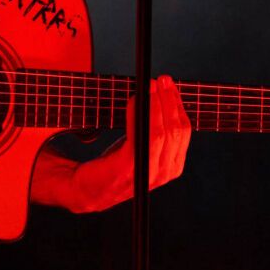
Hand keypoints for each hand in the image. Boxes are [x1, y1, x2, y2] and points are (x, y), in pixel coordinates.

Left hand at [31, 75, 191, 212]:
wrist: (85, 188)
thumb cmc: (113, 164)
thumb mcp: (142, 148)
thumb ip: (156, 131)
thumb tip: (162, 95)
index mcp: (172, 167)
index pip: (184, 130)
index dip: (177, 104)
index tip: (168, 85)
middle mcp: (164, 173)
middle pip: (176, 129)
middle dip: (169, 100)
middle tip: (160, 80)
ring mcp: (148, 173)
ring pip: (162, 131)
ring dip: (156, 103)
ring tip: (149, 86)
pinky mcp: (129, 168)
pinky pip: (141, 134)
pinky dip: (138, 112)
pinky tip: (133, 100)